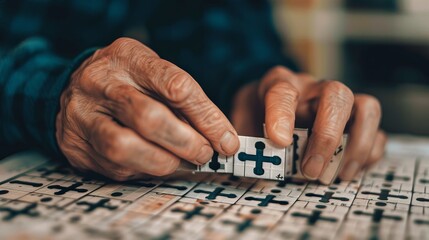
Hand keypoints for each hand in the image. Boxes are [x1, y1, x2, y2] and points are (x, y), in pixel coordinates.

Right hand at [56, 38, 238, 180]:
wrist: (73, 88)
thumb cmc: (126, 81)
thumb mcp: (153, 73)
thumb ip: (182, 101)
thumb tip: (219, 139)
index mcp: (128, 58)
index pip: (176, 86)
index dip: (207, 118)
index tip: (227, 140)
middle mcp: (100, 83)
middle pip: (149, 118)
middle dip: (186, 143)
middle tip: (204, 154)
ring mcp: (82, 115)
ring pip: (124, 147)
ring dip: (163, 162)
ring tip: (181, 162)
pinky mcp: (76, 145)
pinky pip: (115, 166)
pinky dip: (144, 170)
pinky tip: (156, 163)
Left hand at [231, 66, 386, 180]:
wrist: (269, 102)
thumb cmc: (256, 113)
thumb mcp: (241, 123)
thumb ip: (246, 142)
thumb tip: (253, 171)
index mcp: (279, 83)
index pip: (283, 91)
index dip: (281, 115)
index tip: (278, 142)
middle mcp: (313, 88)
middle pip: (336, 94)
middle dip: (327, 136)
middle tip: (311, 170)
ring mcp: (337, 102)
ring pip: (366, 107)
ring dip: (356, 145)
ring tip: (336, 175)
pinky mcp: (354, 119)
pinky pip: (376, 130)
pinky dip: (368, 154)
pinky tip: (346, 171)